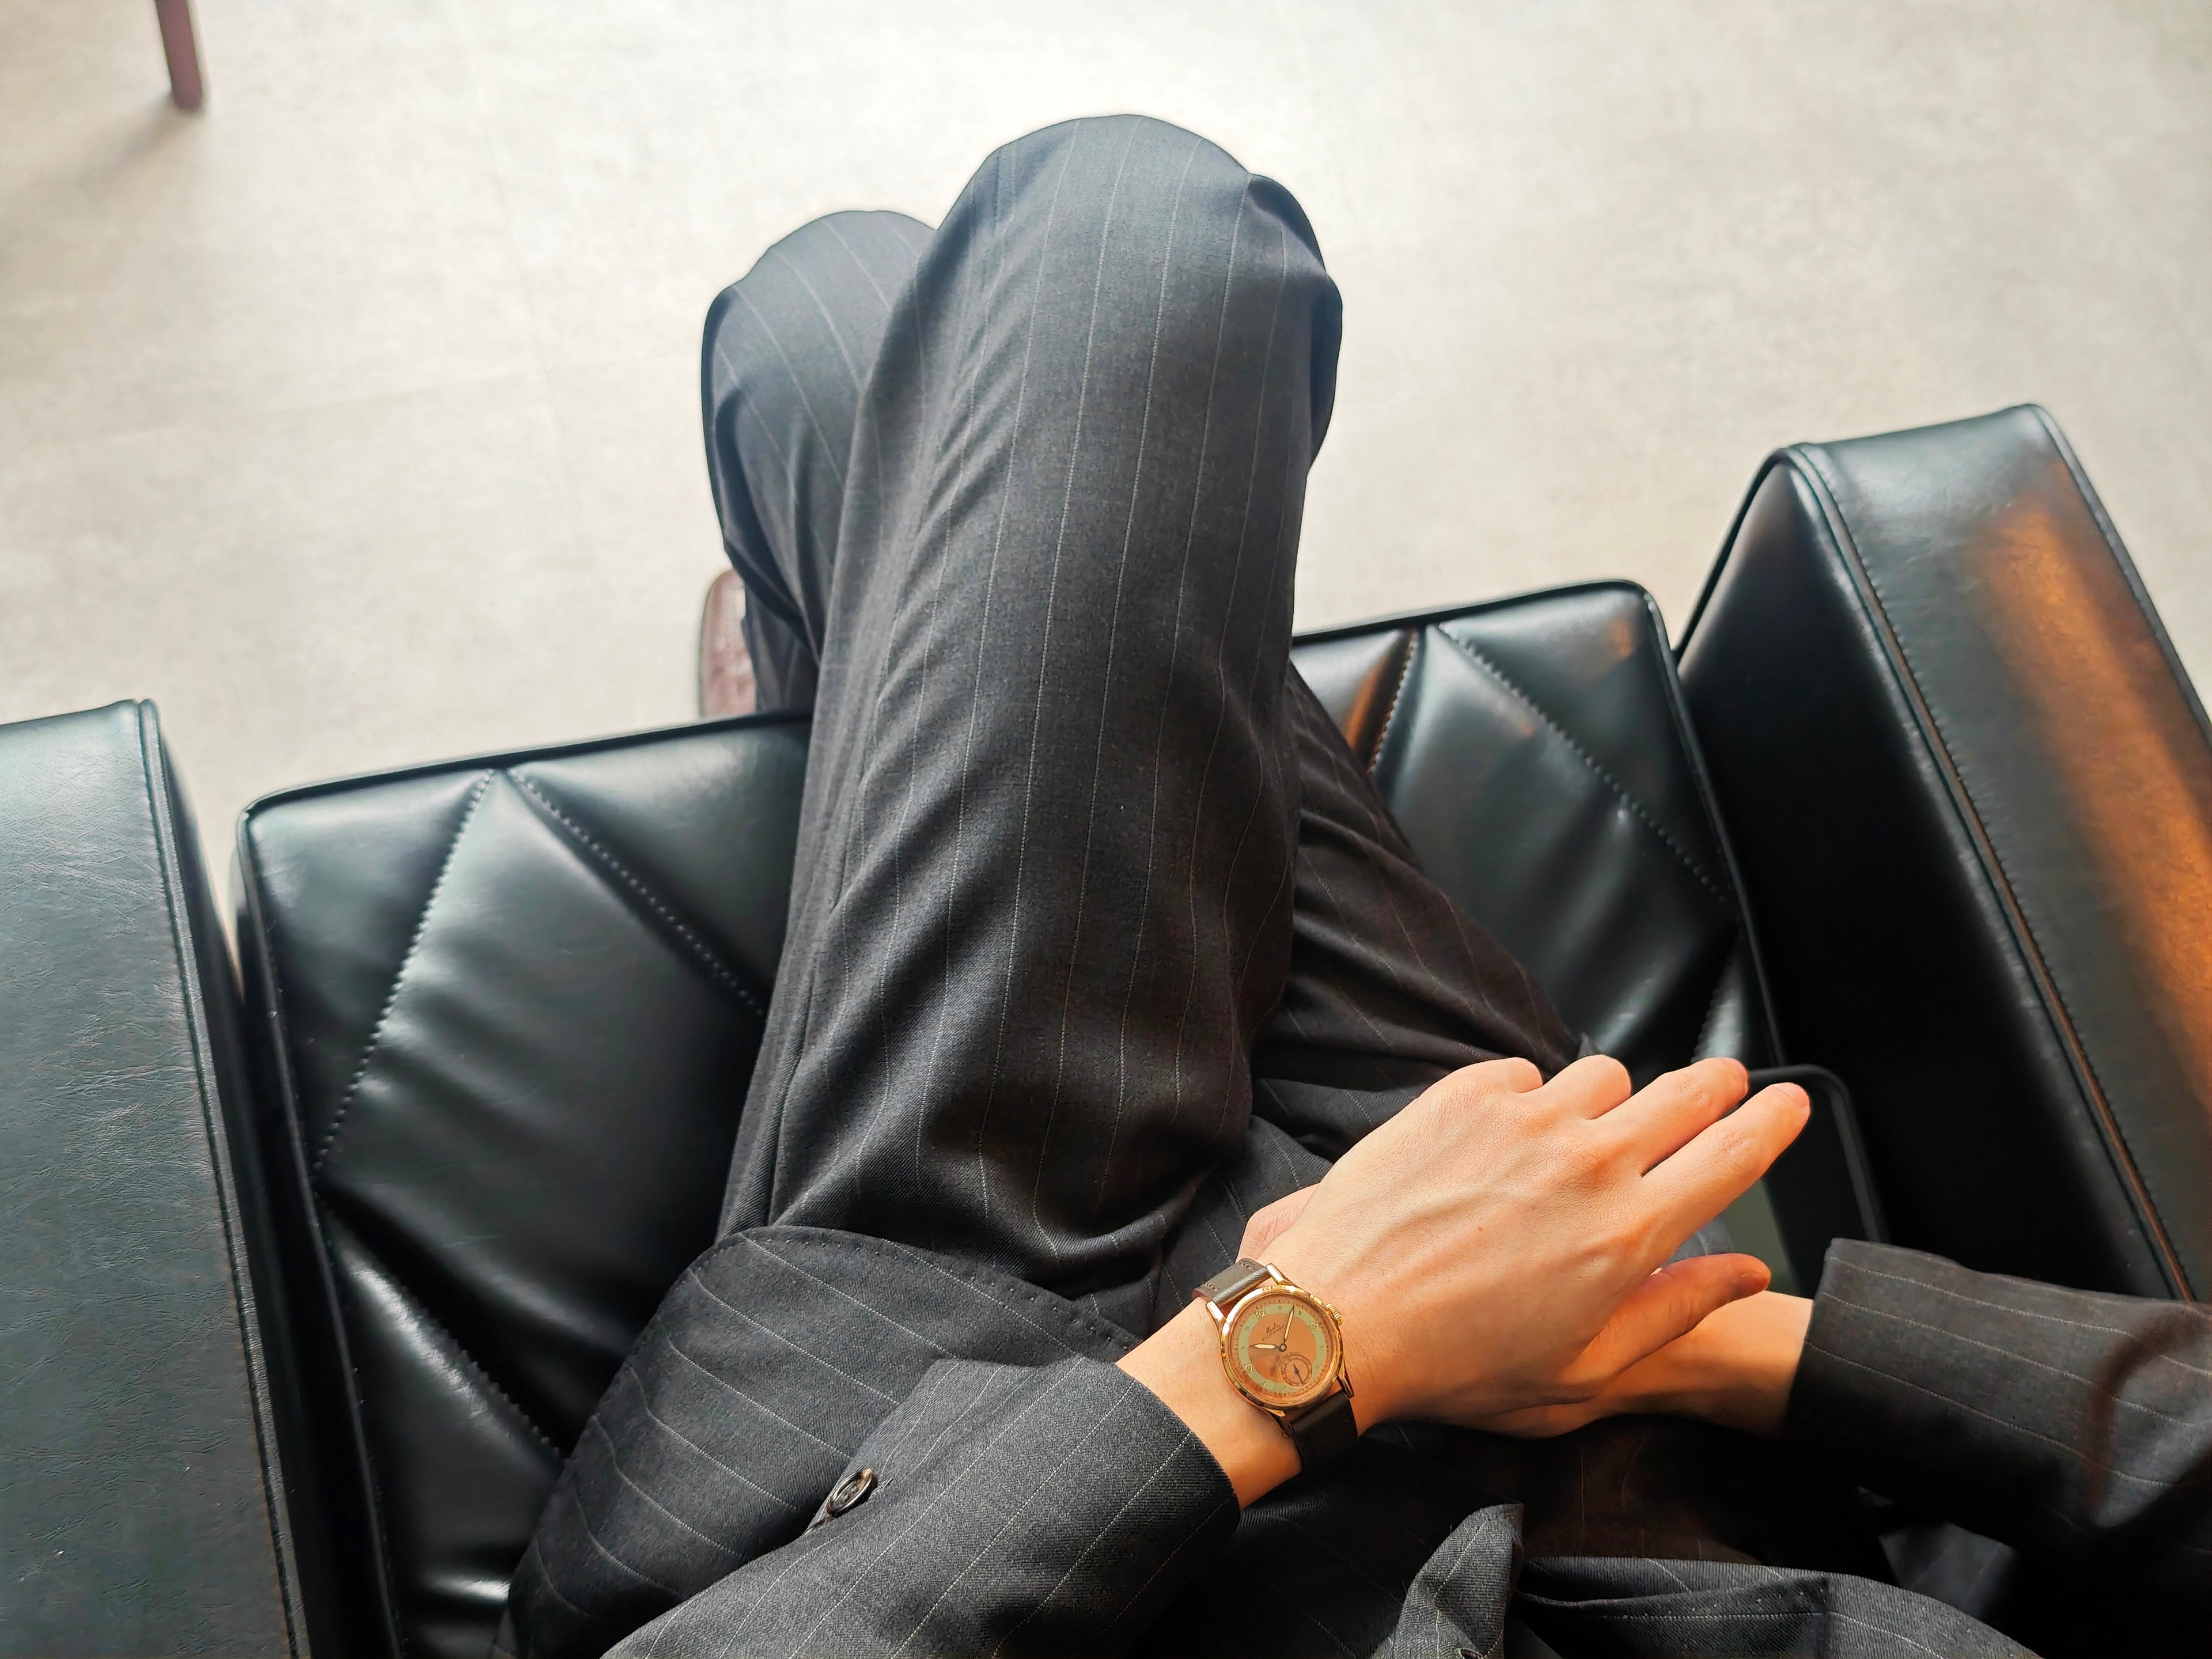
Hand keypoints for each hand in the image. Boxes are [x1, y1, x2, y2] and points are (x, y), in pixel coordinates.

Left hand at [1119, 1055, 1806, 1502]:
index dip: (1773, 1123)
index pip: (1733, 1156)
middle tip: (1720, 1085)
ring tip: (1590, 1132)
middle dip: (1716, 1085)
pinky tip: (1508, 1136)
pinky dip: (1529, 1096)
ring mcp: (1525, 1119)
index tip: (1790, 1103)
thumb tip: (1746, 1271)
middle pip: (1686, 1093)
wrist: (1339, 1316)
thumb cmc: (1457, 1363)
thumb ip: (1674, 1313)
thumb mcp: (1584, 1373)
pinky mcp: (1464, 1094)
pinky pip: (1526, 1072)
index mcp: (1630, 1234)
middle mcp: (1588, 1162)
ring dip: (1611, 1098)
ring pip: (1604, 1075)